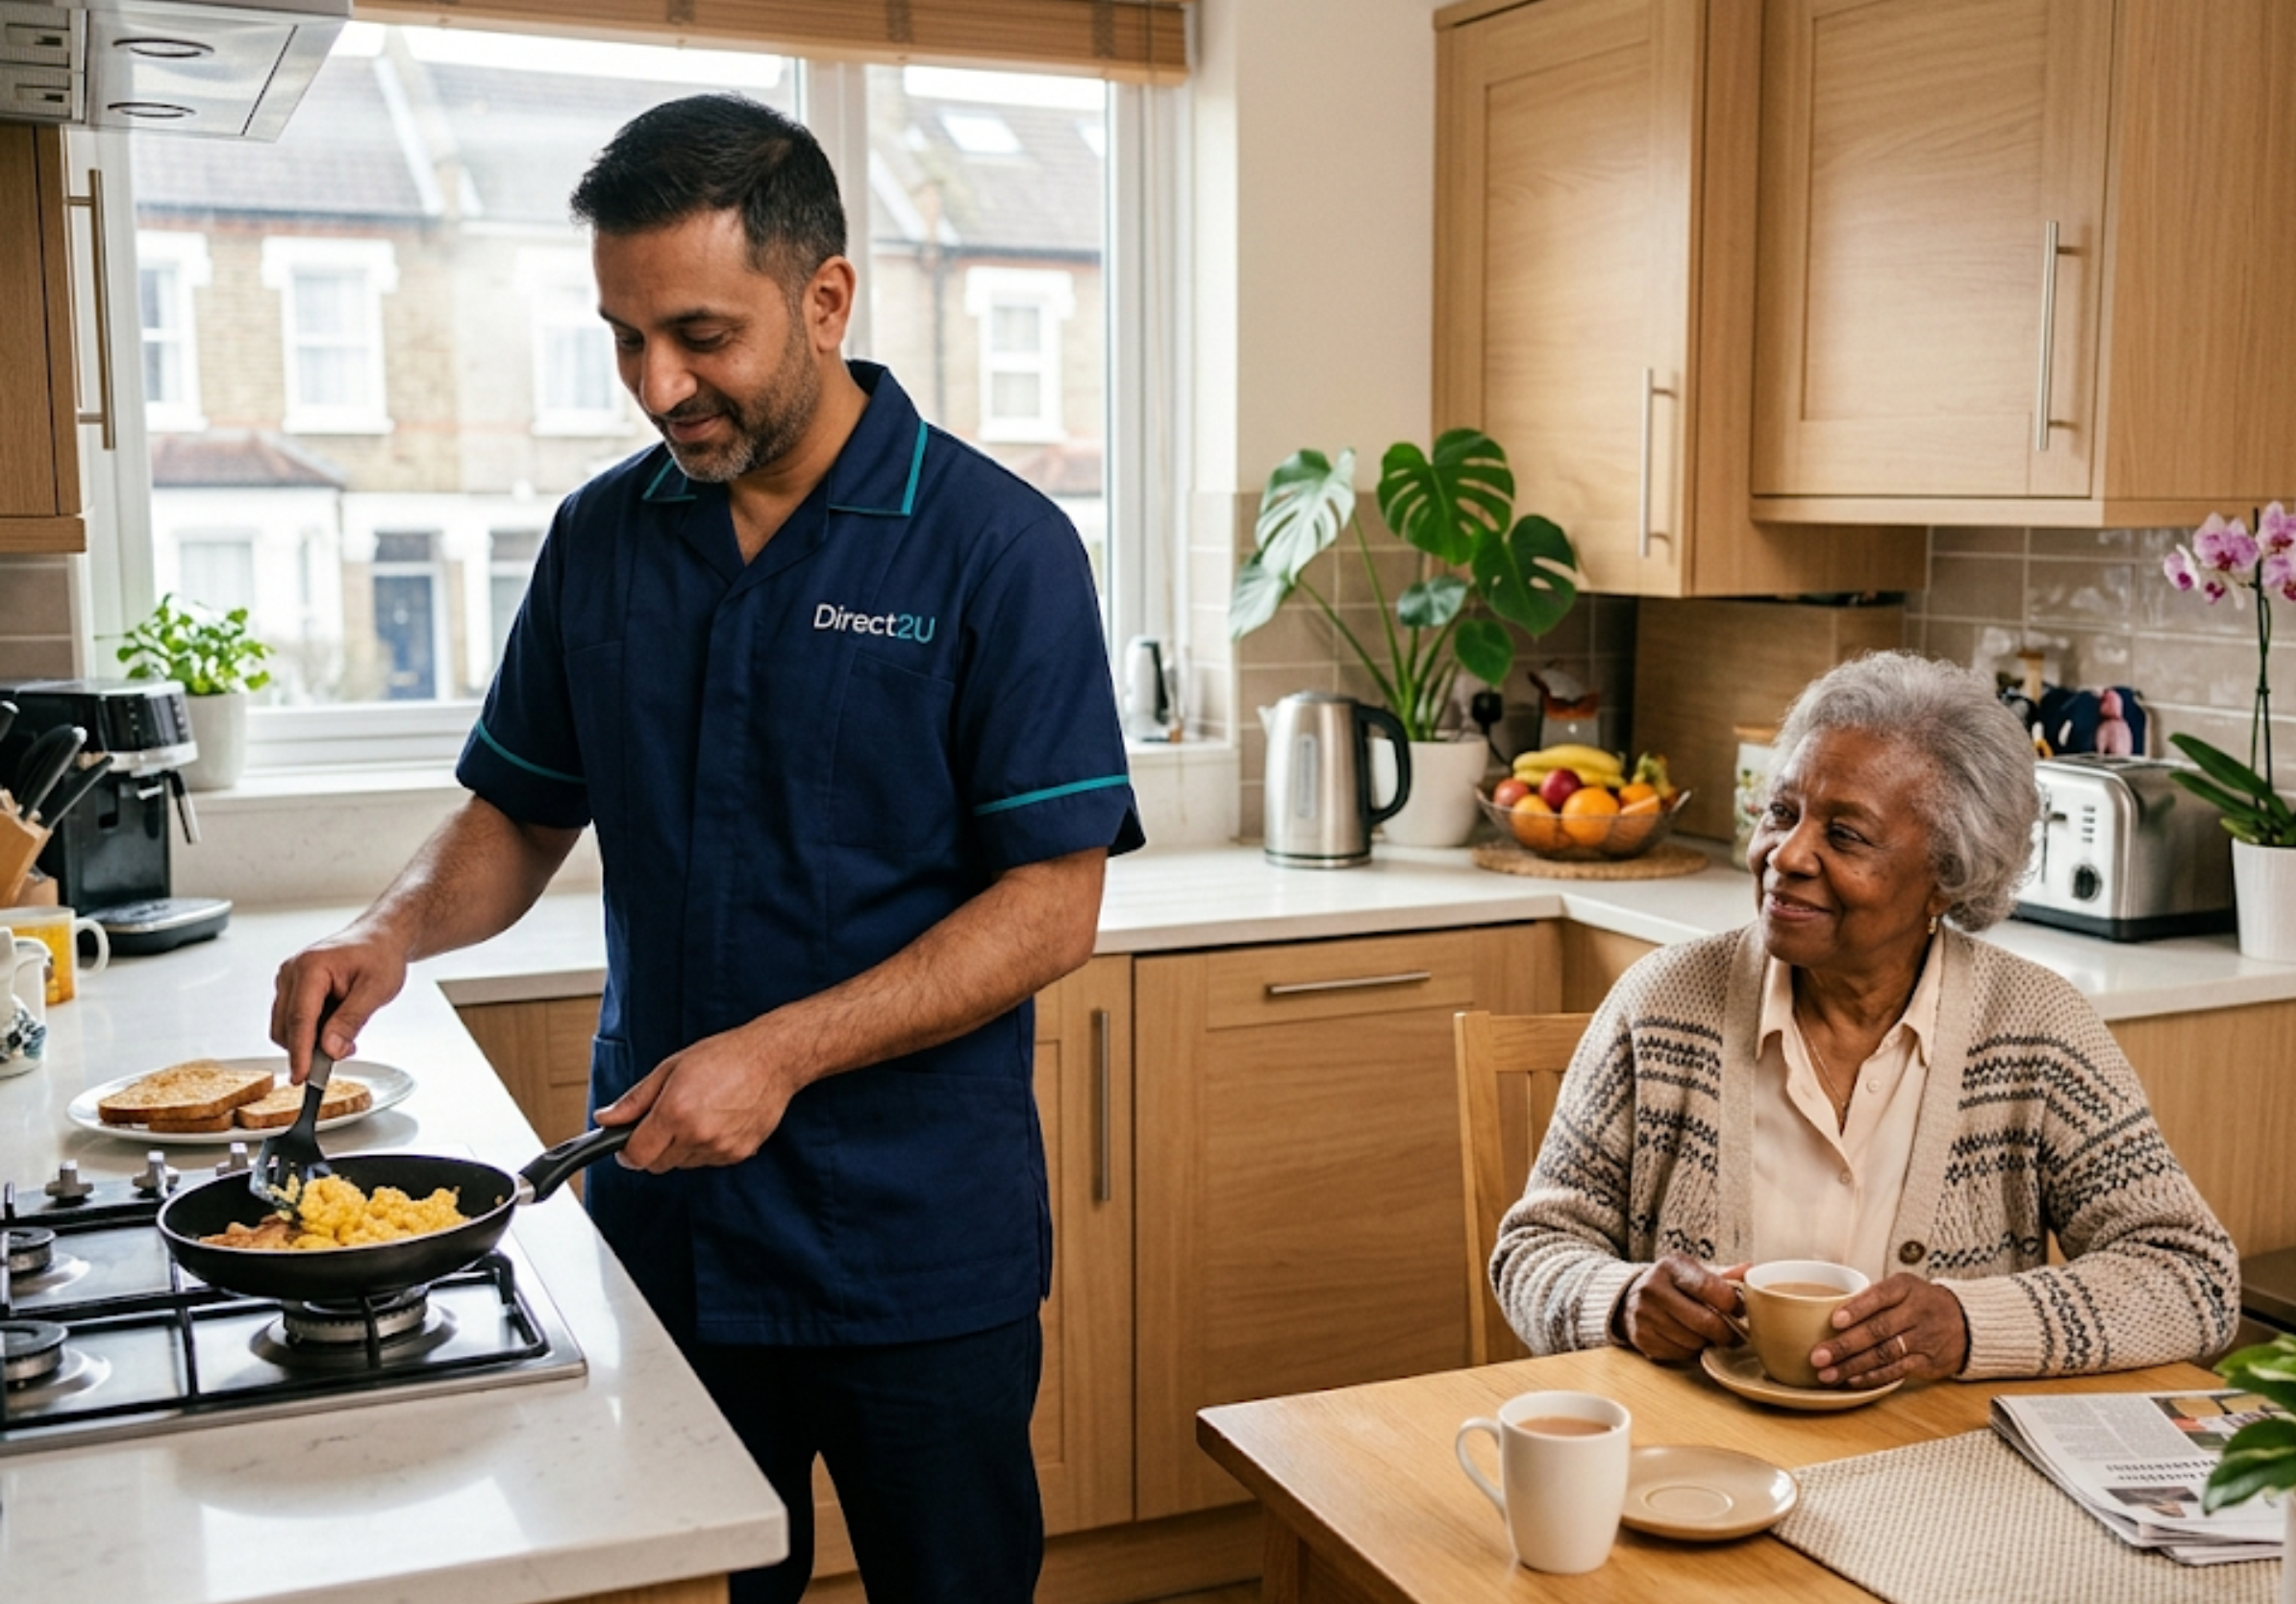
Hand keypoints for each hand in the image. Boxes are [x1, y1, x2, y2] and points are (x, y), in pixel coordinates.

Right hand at [271, 925, 408, 1081]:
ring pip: (286, 1028)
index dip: (300, 1052)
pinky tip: (336, 1027)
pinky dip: (311, 1033)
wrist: (379, 939)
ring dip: (311, 1041)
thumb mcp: (376, 989)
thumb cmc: (379, 956)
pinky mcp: (290, 990)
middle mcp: (291, 972)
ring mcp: (288, 981)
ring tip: (346, 1034)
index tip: (302, 1077)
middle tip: (347, 1051)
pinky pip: (292, 1021)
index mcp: (311, 967)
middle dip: (310, 1049)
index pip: (300, 1019)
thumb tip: (330, 1049)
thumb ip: (351, 1020)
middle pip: (288, 1027)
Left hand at [596, 1020, 803, 1171]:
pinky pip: (708, 1161)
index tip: (627, 1145)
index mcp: (675, 1111)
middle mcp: (697, 1134)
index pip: (636, 1156)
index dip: (626, 1152)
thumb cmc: (725, 1056)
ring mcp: (720, 1147)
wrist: (772, 1059)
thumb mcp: (670, 1068)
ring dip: (680, 1148)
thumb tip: (606, 1119)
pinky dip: (705, 1148)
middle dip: (653, 1148)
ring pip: (683, 1164)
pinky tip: (715, 1122)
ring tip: (697, 1115)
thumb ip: (634, 1100)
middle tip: (664, 1121)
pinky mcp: (739, 1153)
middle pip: (657, 1165)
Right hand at [1616, 1255, 1751, 1361]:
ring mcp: (1645, 1315)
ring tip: (1707, 1334)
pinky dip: (1690, 1351)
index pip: (1710, 1288)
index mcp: (1670, 1267)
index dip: (1732, 1303)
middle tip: (1731, 1332)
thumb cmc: (1671, 1284)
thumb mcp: (1692, 1271)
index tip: (1739, 1309)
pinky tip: (1689, 1339)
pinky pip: (1680, 1354)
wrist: (1630, 1297)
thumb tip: (1750, 1271)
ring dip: (1707, 1342)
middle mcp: (1653, 1289)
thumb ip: (1722, 1274)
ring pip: (1694, 1342)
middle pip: (1705, 1322)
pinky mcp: (1642, 1338)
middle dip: (1725, 1332)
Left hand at [1810, 1274, 1969, 1384]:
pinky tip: (1852, 1380)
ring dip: (1853, 1366)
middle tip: (1818, 1356)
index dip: (1857, 1309)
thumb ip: (1871, 1297)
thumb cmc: (1920, 1302)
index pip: (1879, 1296)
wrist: (1967, 1321)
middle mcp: (1916, 1312)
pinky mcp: (1928, 1362)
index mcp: (1905, 1288)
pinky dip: (1873, 1377)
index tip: (1834, 1321)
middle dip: (1845, 1345)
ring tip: (1827, 1374)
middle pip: (1878, 1330)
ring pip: (1884, 1354)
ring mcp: (1923, 1339)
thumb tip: (1825, 1311)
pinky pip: (1897, 1371)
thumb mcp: (1902, 1287)